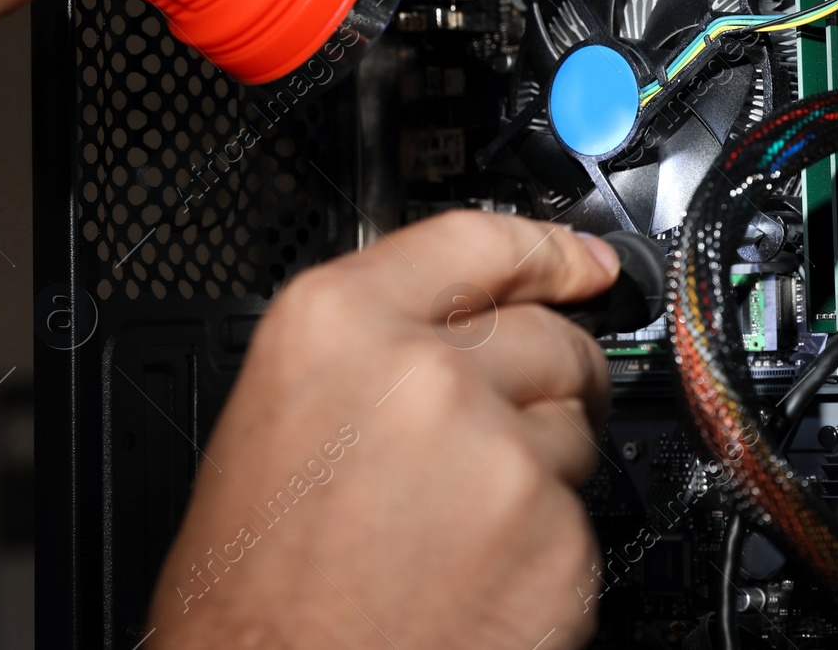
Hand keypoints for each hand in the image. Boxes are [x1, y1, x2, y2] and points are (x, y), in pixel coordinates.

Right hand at [148, 211, 618, 648]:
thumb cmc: (251, 597)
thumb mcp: (274, 424)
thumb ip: (370, 349)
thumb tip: (457, 323)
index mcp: (336, 328)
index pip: (476, 241)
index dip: (545, 250)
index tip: (585, 260)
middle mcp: (424, 376)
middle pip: (549, 334)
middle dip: (549, 375)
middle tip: (507, 431)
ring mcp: (499, 458)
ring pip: (576, 425)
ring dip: (544, 461)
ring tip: (463, 524)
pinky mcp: (555, 540)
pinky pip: (581, 514)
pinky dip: (548, 542)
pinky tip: (481, 574)